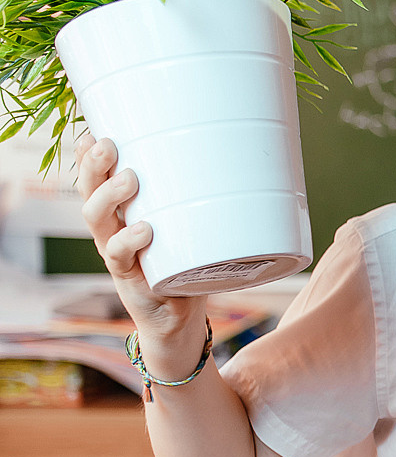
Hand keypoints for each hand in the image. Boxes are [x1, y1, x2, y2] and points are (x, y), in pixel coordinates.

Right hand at [76, 134, 208, 376]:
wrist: (183, 326)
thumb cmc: (189, 271)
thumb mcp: (193, 232)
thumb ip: (203, 204)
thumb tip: (246, 163)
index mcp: (123, 219)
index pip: (97, 183)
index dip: (89, 158)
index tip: (94, 130)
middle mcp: (113, 236)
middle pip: (90, 196)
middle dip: (95, 168)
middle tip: (111, 145)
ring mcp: (120, 260)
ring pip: (98, 224)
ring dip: (109, 198)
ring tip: (130, 179)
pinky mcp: (134, 284)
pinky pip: (121, 261)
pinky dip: (131, 243)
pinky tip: (144, 230)